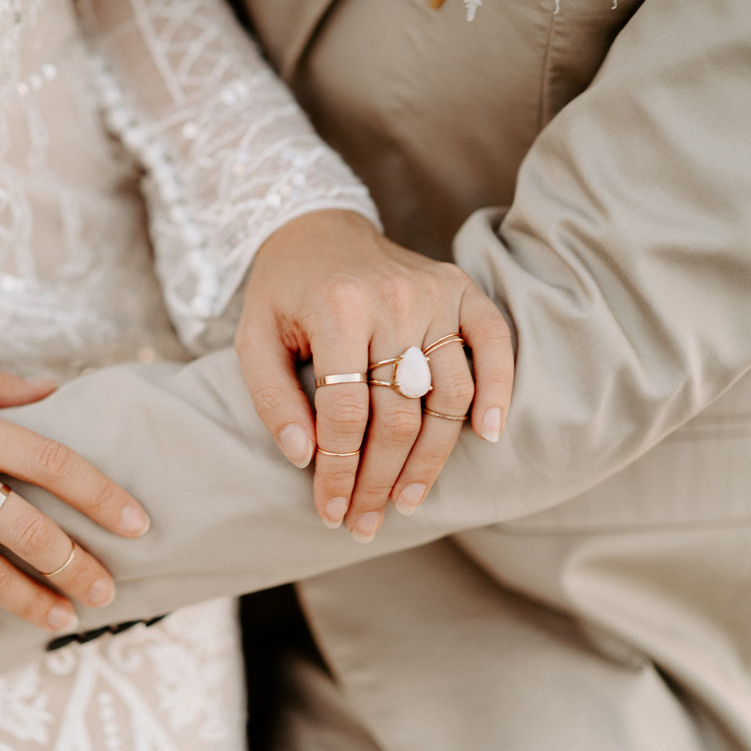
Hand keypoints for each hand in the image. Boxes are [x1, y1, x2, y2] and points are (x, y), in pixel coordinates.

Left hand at [236, 209, 513, 538]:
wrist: (317, 228)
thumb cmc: (282, 293)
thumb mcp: (252, 339)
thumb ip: (271, 398)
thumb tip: (305, 458)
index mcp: (336, 309)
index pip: (345, 411)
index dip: (338, 471)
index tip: (330, 512)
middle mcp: (392, 300)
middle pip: (399, 413)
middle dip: (380, 479)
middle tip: (364, 522)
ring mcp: (434, 294)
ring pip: (448, 395)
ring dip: (431, 459)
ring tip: (408, 501)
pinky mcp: (462, 289)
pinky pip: (495, 345)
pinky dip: (499, 391)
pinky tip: (489, 436)